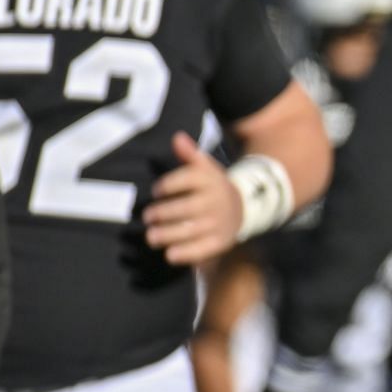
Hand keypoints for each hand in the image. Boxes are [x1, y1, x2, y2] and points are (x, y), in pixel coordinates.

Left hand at [144, 133, 241, 265]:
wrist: (243, 208)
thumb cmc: (213, 187)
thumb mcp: (205, 167)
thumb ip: (189, 154)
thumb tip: (177, 137)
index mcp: (210, 180)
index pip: (185, 180)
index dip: (166, 186)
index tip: (156, 191)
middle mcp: (215, 202)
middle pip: (184, 208)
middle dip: (161, 214)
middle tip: (148, 217)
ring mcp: (218, 223)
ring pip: (189, 230)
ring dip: (167, 235)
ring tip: (151, 236)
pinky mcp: (219, 242)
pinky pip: (201, 250)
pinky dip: (185, 254)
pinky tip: (169, 254)